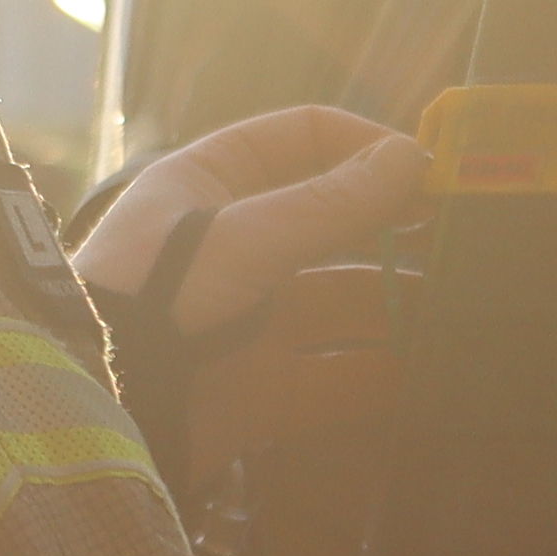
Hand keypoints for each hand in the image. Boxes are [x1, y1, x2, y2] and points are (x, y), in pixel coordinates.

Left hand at [74, 111, 429, 490]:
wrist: (94, 416)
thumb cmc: (146, 303)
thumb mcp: (240, 241)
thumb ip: (327, 205)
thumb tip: (408, 157)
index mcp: (207, 186)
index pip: (300, 139)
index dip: (365, 145)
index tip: (429, 168)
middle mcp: (231, 247)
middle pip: (332, 224)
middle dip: (395, 228)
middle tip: (462, 236)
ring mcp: (247, 319)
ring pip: (343, 302)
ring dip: (398, 303)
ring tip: (461, 307)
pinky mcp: (258, 390)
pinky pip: (335, 378)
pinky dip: (380, 376)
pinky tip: (427, 373)